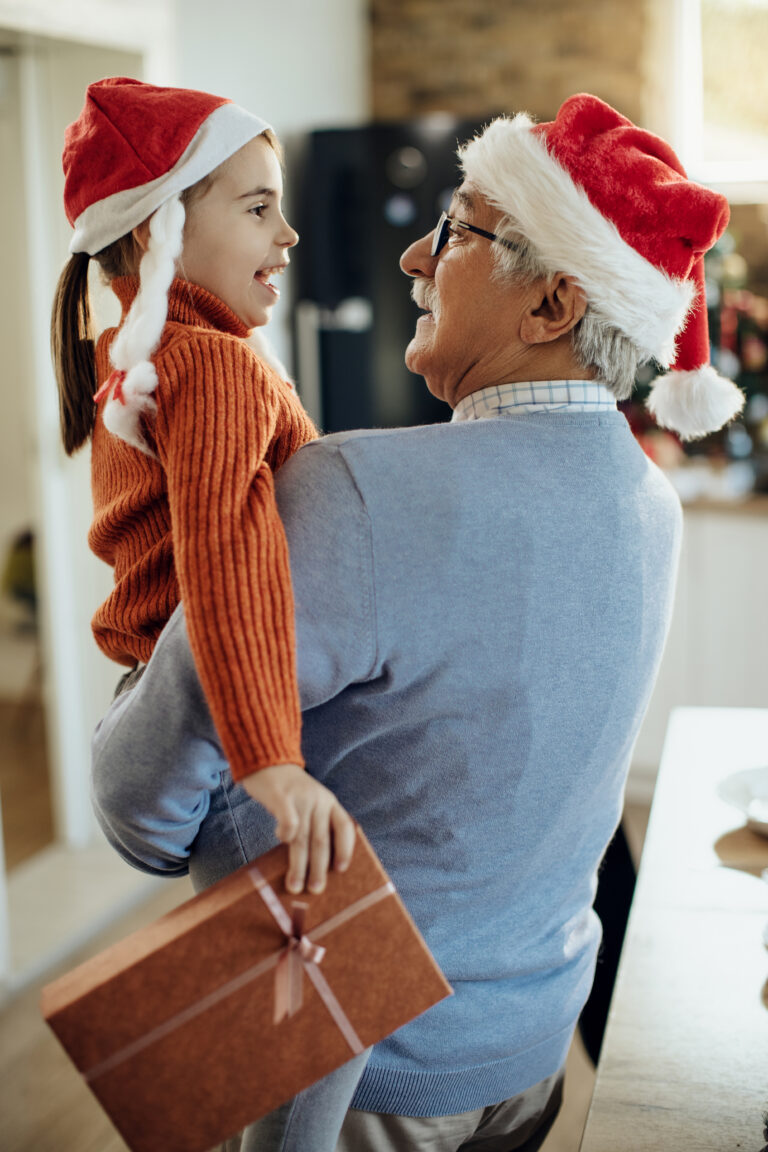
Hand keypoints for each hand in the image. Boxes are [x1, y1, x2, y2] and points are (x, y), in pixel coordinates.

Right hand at [241, 763, 355, 894]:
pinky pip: (289, 821)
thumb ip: (314, 825)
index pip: (345, 827)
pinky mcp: (282, 797)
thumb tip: (315, 865)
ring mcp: (301, 798)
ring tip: (295, 885)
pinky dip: (286, 835)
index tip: (341, 870)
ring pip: (304, 838)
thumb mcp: (310, 802)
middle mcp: (319, 800)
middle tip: (315, 890)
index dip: (345, 849)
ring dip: (299, 865)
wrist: (267, 760)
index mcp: (330, 803)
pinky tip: (281, 841)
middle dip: (319, 868)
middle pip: (322, 840)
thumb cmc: (289, 791)